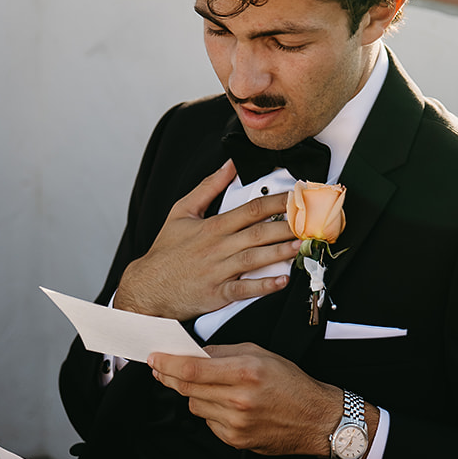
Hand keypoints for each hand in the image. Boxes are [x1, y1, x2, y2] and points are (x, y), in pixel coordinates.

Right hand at [114, 162, 299, 320]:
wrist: (147, 286)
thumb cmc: (166, 251)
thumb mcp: (181, 211)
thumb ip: (208, 187)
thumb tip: (229, 164)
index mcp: (213, 226)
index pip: (251, 209)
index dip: (277, 202)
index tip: (297, 197)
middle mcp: (218, 247)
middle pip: (259, 232)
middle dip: (287, 226)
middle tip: (310, 222)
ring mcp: (219, 271)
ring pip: (255, 258)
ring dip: (281, 252)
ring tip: (303, 246)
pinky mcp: (218, 293)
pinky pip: (244, 289)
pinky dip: (264, 285)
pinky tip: (282, 280)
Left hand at [149, 343, 340, 454]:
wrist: (316, 419)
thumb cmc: (291, 384)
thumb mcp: (260, 354)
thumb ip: (224, 353)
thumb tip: (194, 354)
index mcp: (245, 372)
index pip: (192, 369)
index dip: (168, 363)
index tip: (154, 358)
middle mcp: (238, 400)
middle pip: (188, 389)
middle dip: (170, 377)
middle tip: (162, 369)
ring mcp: (236, 423)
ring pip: (195, 405)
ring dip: (196, 394)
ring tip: (213, 387)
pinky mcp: (236, 440)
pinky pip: (209, 422)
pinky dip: (212, 411)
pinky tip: (228, 405)